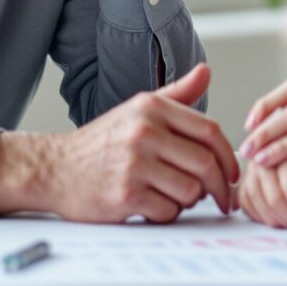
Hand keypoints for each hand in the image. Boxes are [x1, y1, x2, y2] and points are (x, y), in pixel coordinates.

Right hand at [0, 63, 239, 222]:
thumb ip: (176, 94)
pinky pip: (168, 211)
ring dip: (189, 201)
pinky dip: (167, 213)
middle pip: (206, 163)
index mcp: (151, 107)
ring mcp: (134, 164)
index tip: (232, 174)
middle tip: (222, 198)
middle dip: (220, 186)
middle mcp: (143, 132)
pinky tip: (152, 206)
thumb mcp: (137, 109)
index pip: (210, 131)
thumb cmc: (101, 142)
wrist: (54, 169)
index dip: (229, 156)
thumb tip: (206, 71)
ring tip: (173, 196)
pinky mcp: (125, 196)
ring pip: (190, 191)